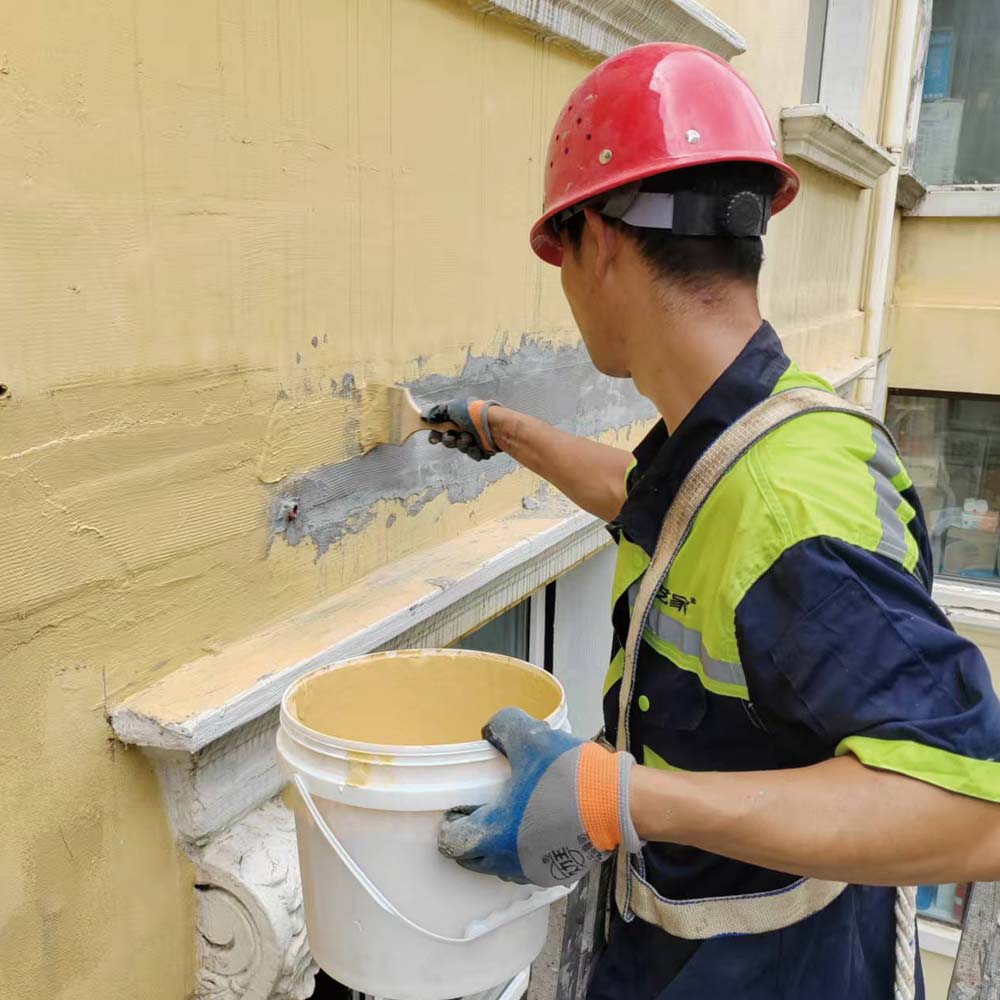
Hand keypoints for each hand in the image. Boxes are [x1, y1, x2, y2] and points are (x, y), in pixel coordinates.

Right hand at [424, 398, 501, 461]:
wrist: (495, 425)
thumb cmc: (474, 414)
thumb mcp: (452, 407)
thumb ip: (437, 411)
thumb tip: (424, 415)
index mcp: (457, 417)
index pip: (441, 428)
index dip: (436, 435)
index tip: (434, 438)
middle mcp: (464, 428)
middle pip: (449, 441)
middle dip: (451, 440)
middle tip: (454, 436)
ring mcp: (474, 439)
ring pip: (460, 448)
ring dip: (463, 444)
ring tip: (471, 438)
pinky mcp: (482, 449)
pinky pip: (472, 455)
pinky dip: (474, 451)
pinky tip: (479, 445)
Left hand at [438, 707, 641, 887]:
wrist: (618, 802)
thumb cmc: (568, 776)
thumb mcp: (531, 739)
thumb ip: (503, 727)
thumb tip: (491, 729)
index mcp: (493, 835)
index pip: (451, 843)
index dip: (450, 823)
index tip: (459, 807)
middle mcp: (509, 862)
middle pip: (474, 860)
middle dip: (470, 838)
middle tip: (479, 811)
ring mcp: (535, 870)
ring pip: (501, 866)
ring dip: (496, 847)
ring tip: (507, 817)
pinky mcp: (559, 871)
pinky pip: (528, 866)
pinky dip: (522, 851)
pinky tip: (535, 825)